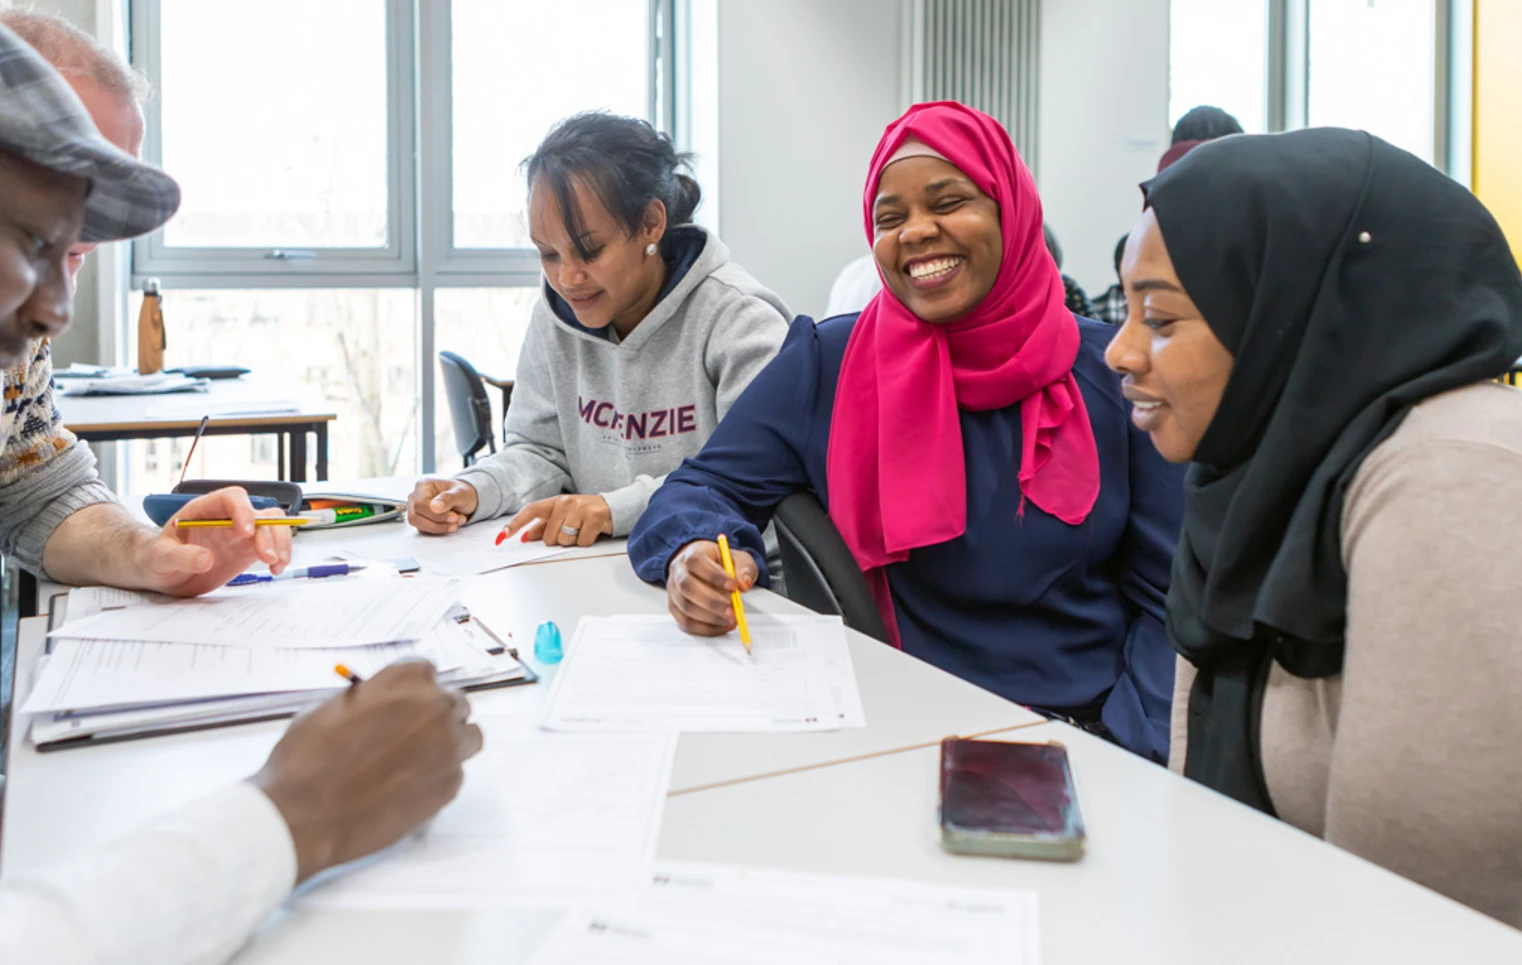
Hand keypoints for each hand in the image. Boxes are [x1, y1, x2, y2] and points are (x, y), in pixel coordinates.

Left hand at [142, 487, 292, 596]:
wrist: (162, 573)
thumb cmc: (155, 558)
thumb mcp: (159, 558)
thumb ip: (180, 557)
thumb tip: (206, 558)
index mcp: (203, 510)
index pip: (231, 498)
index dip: (243, 511)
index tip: (246, 532)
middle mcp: (226, 517)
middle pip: (258, 513)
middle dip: (268, 533)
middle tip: (267, 557)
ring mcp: (239, 533)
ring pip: (271, 526)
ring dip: (280, 542)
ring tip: (276, 564)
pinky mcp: (246, 550)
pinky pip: (272, 545)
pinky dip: (280, 555)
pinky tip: (276, 569)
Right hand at [250, 660, 483, 883]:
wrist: (305, 814)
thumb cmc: (307, 760)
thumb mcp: (332, 708)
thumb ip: (371, 699)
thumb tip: (381, 704)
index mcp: (405, 679)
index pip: (426, 670)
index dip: (414, 689)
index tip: (406, 701)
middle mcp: (435, 706)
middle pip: (453, 701)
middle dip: (436, 714)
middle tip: (414, 734)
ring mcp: (448, 746)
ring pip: (468, 736)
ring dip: (450, 743)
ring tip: (420, 761)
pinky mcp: (450, 784)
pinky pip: (457, 772)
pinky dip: (439, 777)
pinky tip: (410, 788)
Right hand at [408, 477, 478, 533]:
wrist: (466, 500)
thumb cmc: (462, 493)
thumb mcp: (461, 492)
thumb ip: (448, 498)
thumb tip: (434, 507)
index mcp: (423, 485)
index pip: (419, 503)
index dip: (435, 514)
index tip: (453, 517)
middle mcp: (415, 497)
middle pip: (415, 517)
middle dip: (438, 523)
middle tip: (456, 521)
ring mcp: (416, 510)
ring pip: (419, 526)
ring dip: (440, 528)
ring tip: (457, 523)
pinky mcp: (420, 521)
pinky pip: (425, 531)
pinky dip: (440, 530)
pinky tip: (453, 524)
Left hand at [499, 494, 612, 547]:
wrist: (614, 507)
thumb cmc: (585, 513)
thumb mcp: (563, 516)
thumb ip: (543, 526)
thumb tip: (525, 536)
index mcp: (555, 502)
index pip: (530, 511)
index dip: (515, 524)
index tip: (501, 536)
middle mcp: (565, 502)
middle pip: (549, 536)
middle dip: (559, 540)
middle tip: (572, 531)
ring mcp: (580, 509)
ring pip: (564, 540)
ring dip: (573, 541)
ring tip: (582, 530)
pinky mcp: (593, 518)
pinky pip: (581, 541)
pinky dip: (586, 542)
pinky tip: (591, 532)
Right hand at [665, 539, 757, 635]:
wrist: (704, 567)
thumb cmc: (720, 563)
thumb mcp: (737, 559)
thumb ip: (743, 569)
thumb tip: (744, 584)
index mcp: (691, 553)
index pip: (696, 562)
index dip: (713, 575)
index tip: (734, 587)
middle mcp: (678, 571)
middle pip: (687, 586)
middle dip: (712, 602)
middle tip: (733, 612)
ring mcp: (673, 590)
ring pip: (685, 607)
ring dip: (710, 618)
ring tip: (731, 620)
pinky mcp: (674, 607)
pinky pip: (685, 622)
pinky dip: (705, 629)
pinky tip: (722, 627)